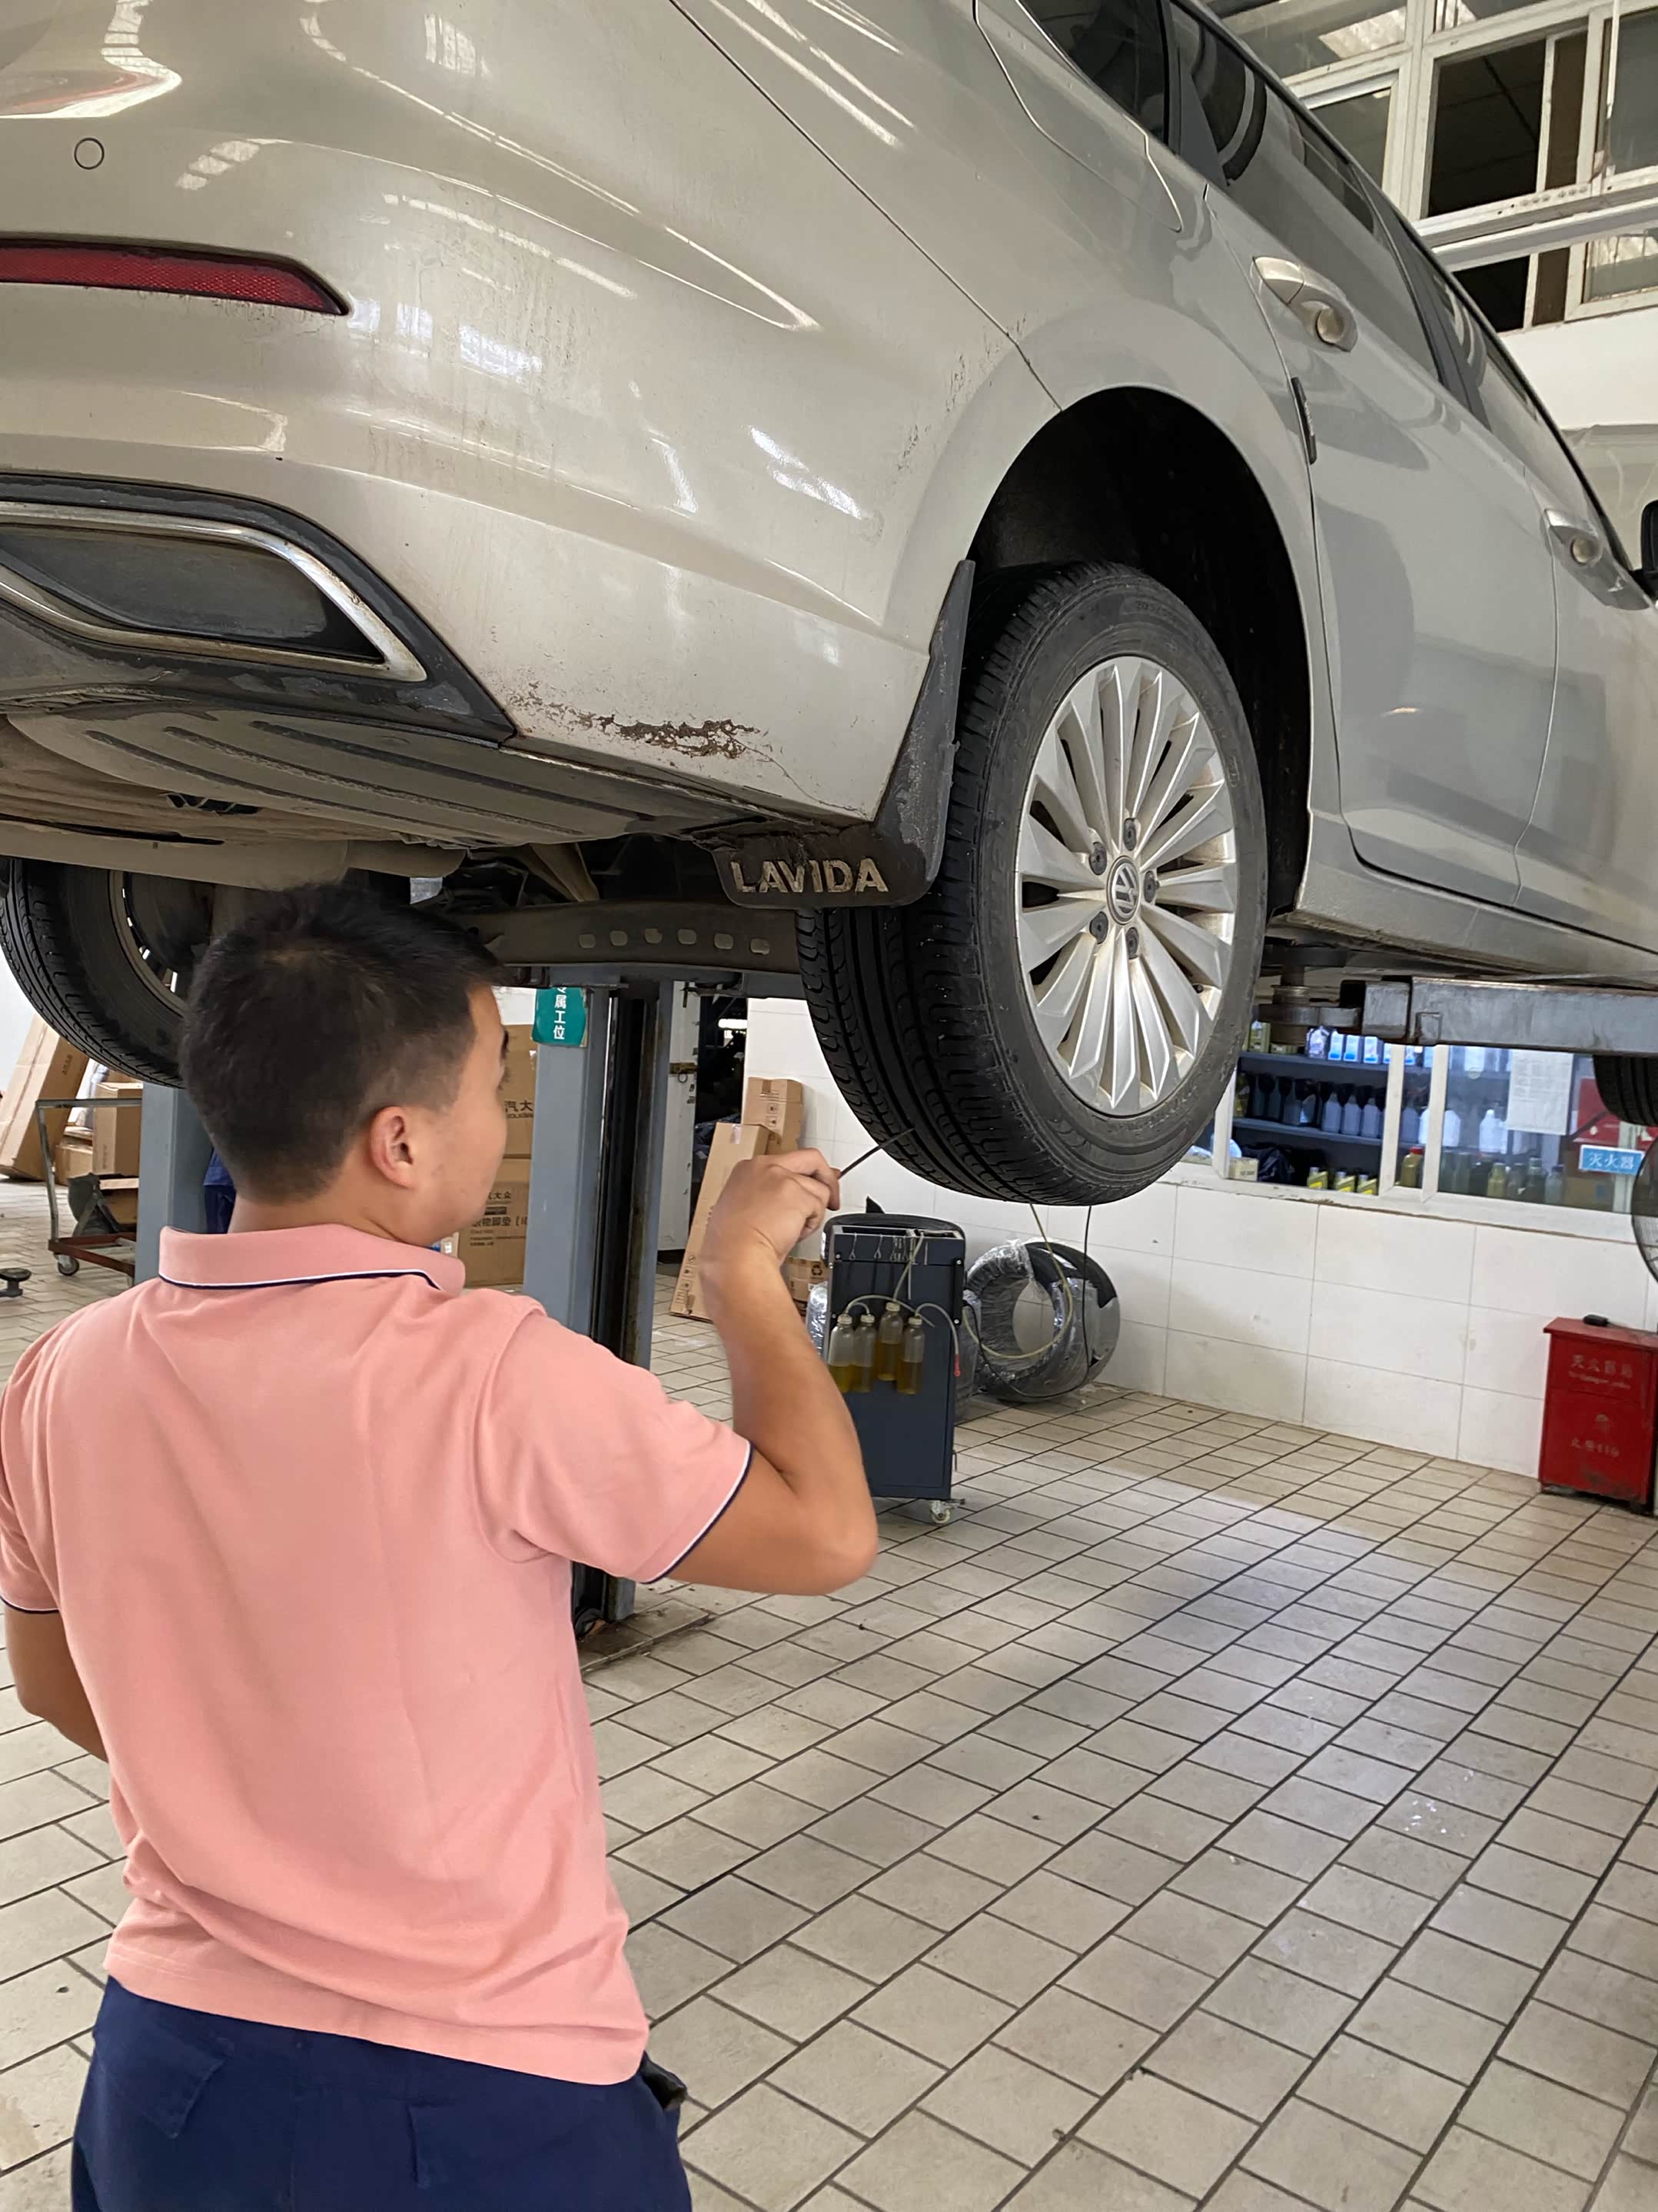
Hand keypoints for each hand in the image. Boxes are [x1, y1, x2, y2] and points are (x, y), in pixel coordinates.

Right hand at [704, 1149, 840, 1272]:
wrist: (735, 1255)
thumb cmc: (733, 1242)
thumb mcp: (742, 1206)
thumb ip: (767, 1193)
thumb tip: (792, 1193)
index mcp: (749, 1169)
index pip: (787, 1162)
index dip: (804, 1176)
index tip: (811, 1185)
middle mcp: (766, 1167)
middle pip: (811, 1158)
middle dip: (827, 1179)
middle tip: (831, 1199)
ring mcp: (783, 1178)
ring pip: (818, 1189)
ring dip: (811, 1213)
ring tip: (791, 1230)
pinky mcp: (798, 1193)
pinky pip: (819, 1207)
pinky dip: (811, 1225)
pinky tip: (792, 1233)